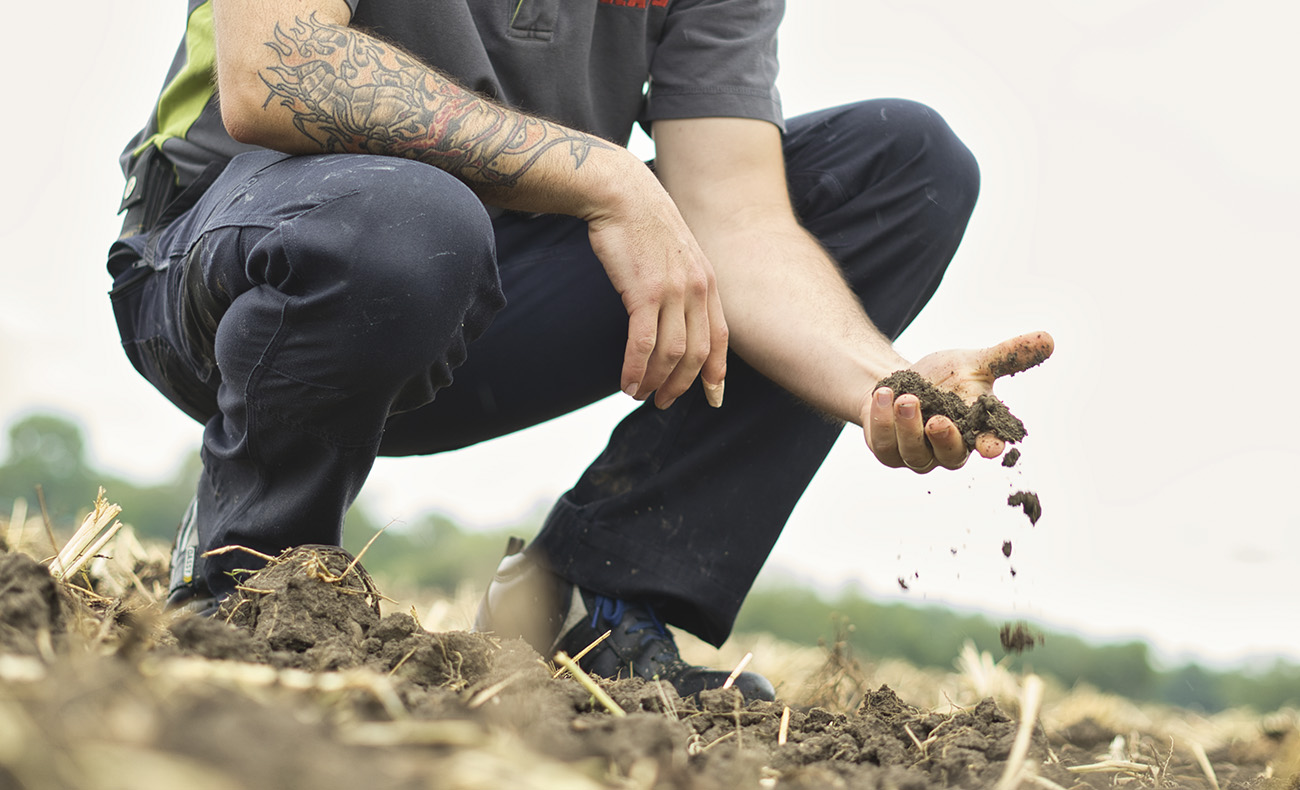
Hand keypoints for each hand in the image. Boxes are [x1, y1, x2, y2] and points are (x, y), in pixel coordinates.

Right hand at [586, 177, 728, 409]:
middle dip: (681, 385)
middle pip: (697, 353)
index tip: (713, 395)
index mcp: (708, 281)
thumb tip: (673, 309)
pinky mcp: (644, 292)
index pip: (720, 336)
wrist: (621, 193)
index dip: (717, 371)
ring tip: (639, 395)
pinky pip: (643, 343)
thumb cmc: (641, 223)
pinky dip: (636, 368)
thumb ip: (682, 282)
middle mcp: (697, 289)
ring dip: (656, 381)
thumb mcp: (676, 253)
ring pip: (672, 353)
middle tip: (663, 402)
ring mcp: (673, 291)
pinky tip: (627, 382)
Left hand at [862, 331, 1053, 472]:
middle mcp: (947, 448)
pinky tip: (883, 395)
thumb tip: (1048, 338)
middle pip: (950, 455)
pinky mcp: (887, 449)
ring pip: (914, 452)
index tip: (991, 446)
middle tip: (939, 420)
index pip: (988, 445)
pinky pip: (884, 443)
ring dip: (909, 426)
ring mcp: (916, 453)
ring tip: (906, 397)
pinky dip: (883, 420)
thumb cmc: (944, 378)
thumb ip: (1009, 356)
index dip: (990, 446)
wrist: (900, 382)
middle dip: (945, 438)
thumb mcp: (976, 362)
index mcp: (975, 432)